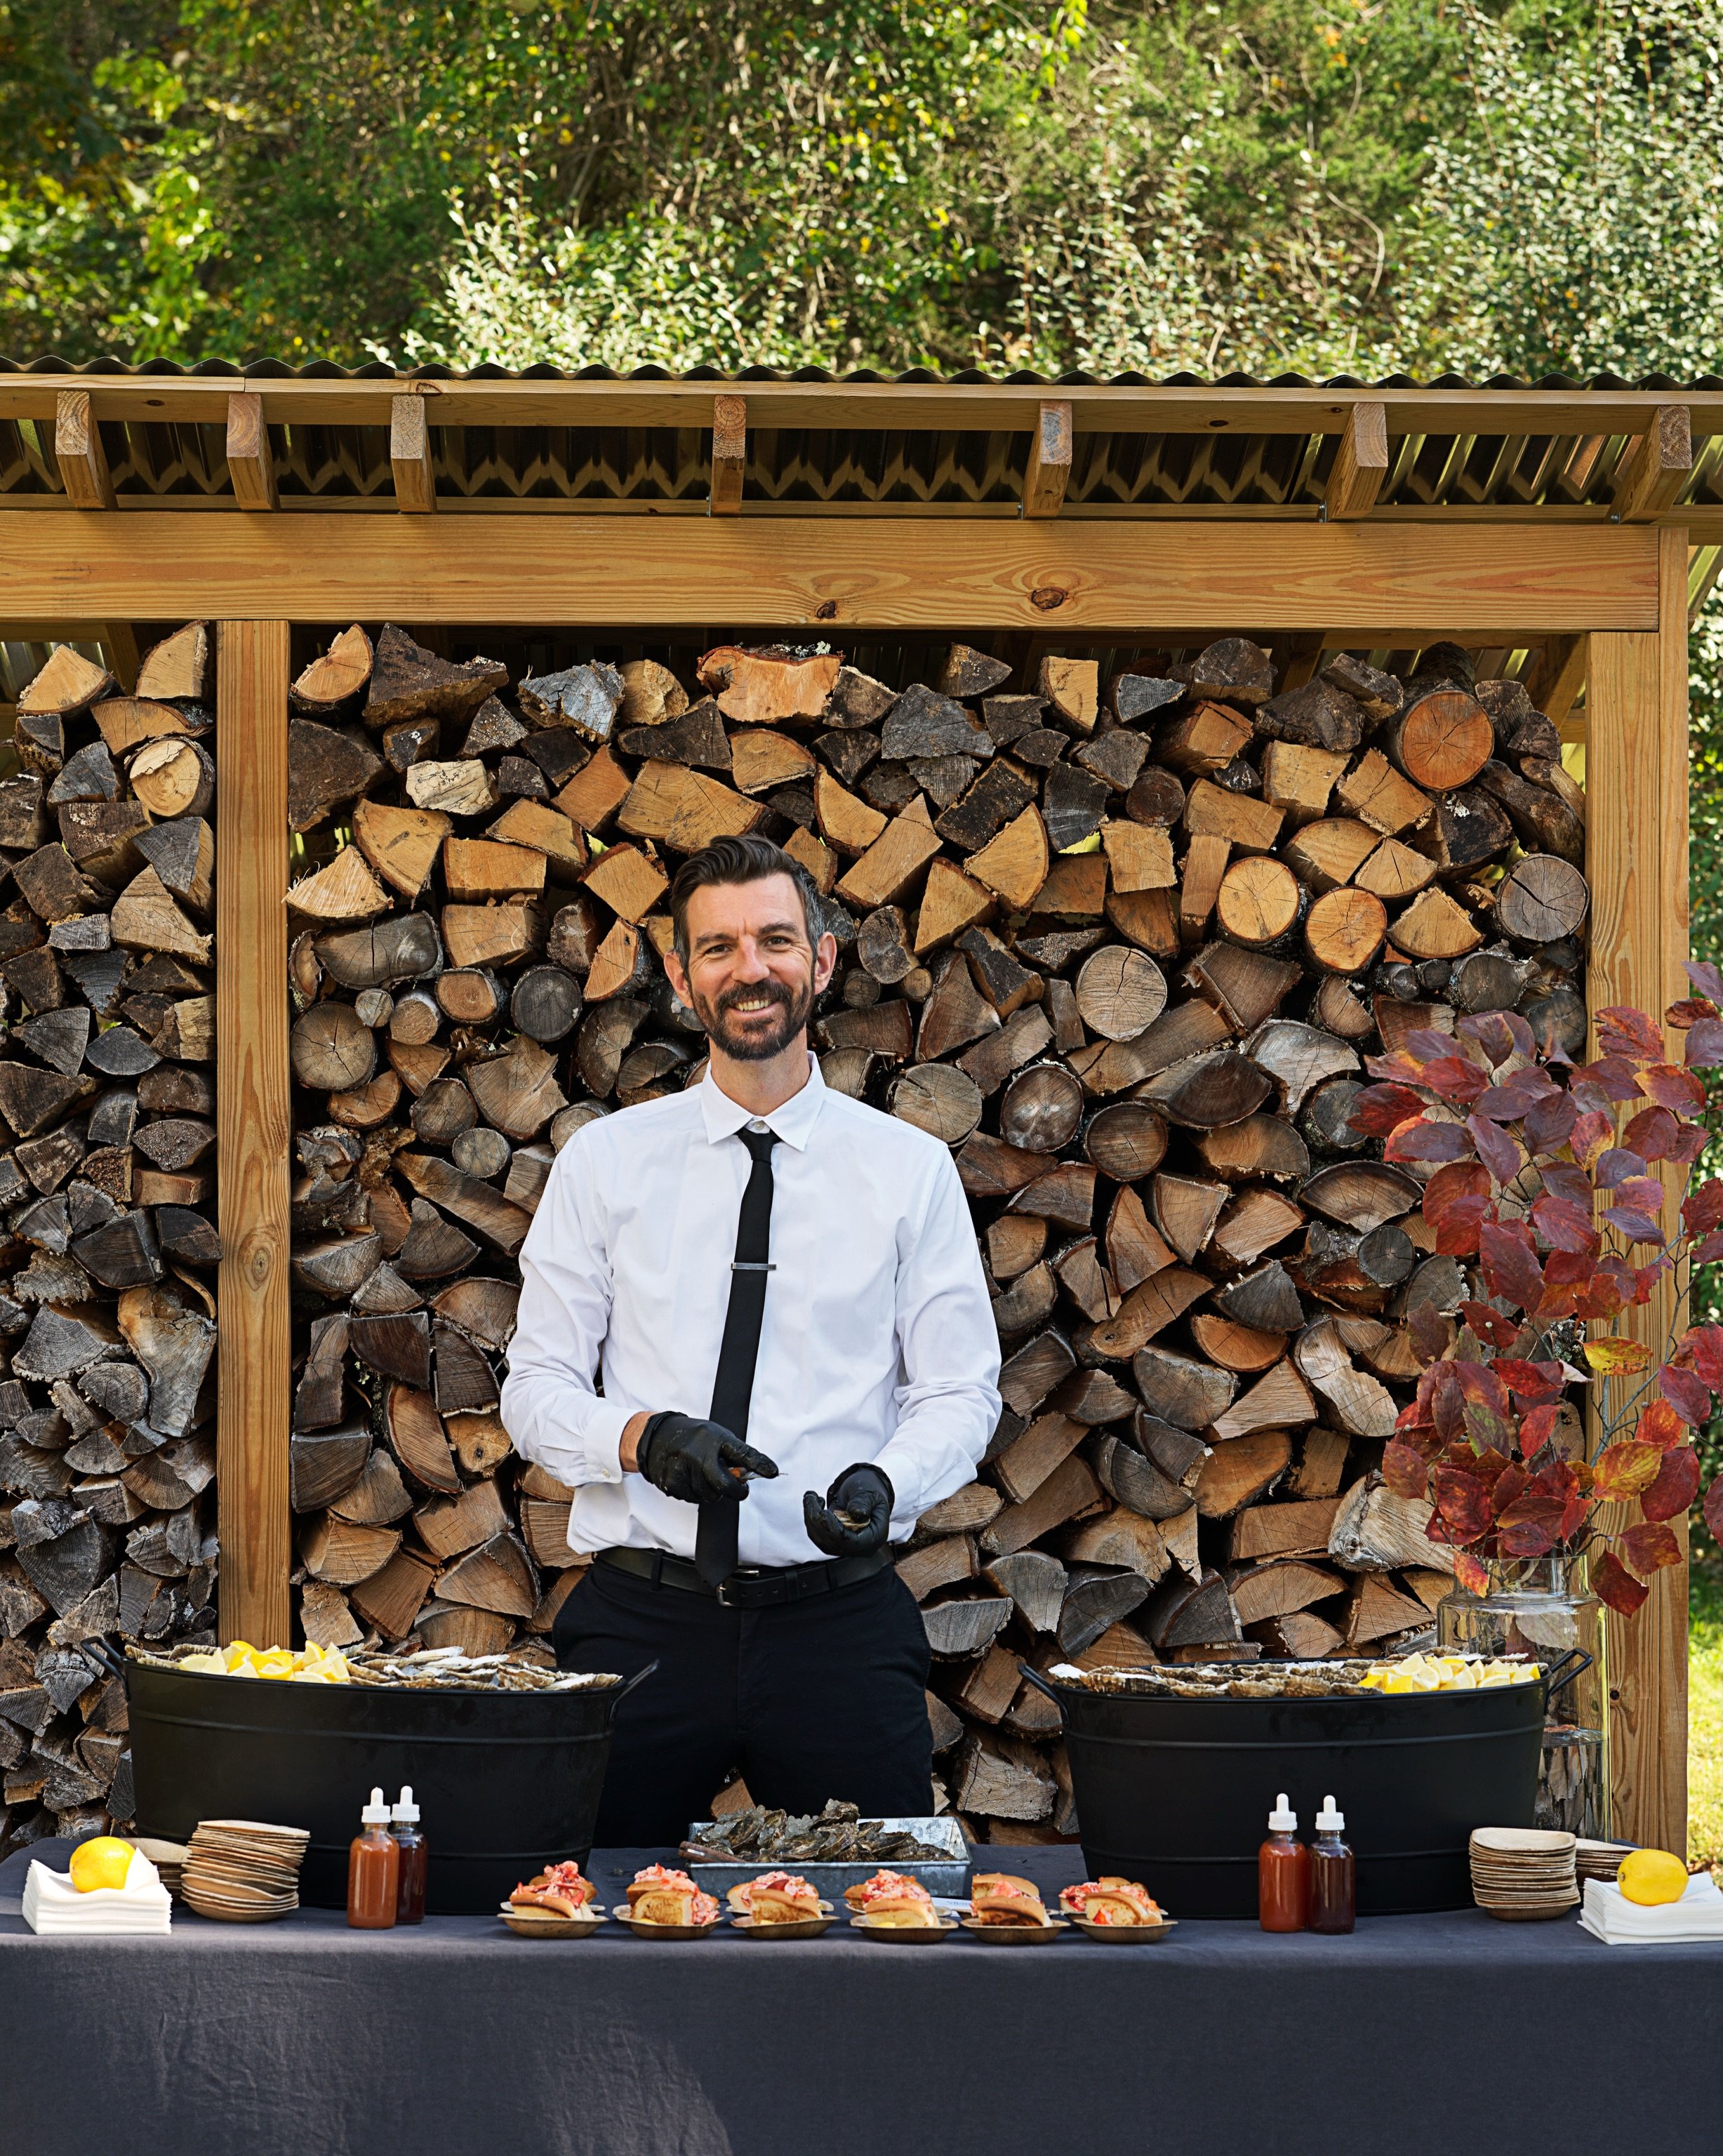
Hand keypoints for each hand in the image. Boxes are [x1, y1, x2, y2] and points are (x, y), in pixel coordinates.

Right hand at [635, 1413, 776, 1504]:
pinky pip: (693, 1499)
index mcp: (714, 1438)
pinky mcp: (672, 1481)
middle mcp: (699, 1452)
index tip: (773, 1472)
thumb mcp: (715, 1437)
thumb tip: (751, 1475)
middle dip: (735, 1491)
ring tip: (706, 1476)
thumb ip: (733, 1455)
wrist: (658, 1437)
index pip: (742, 1452)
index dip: (759, 1464)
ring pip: (709, 1495)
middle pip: (724, 1484)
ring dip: (712, 1492)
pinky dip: (696, 1494)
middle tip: (739, 1489)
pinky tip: (691, 1479)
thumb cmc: (693, 1438)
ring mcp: (684, 1467)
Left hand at [803, 1462, 893, 1557]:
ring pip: (823, 1541)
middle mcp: (861, 1546)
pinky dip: (810, 1520)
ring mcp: (846, 1545)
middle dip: (818, 1522)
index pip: (854, 1543)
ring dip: (811, 1520)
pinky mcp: (834, 1540)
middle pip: (835, 1543)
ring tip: (810, 1497)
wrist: (864, 1492)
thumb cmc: (870, 1491)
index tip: (825, 1513)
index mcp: (875, 1536)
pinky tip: (813, 1503)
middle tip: (811, 1499)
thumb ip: (863, 1502)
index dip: (836, 1531)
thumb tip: (856, 1512)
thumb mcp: (869, 1492)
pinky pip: (818, 1536)